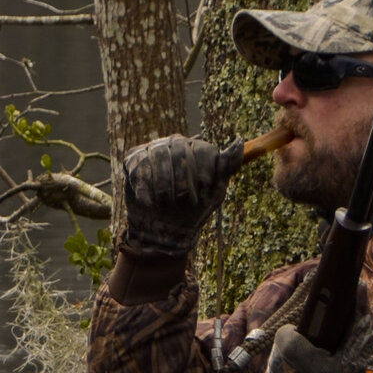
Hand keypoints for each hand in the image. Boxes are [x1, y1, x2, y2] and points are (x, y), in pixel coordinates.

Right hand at [117, 135, 233, 258]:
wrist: (163, 230)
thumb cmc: (192, 209)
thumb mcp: (215, 190)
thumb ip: (226, 166)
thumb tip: (240, 142)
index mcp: (196, 148)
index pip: (203, 150)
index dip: (204, 173)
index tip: (204, 192)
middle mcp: (174, 142)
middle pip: (180, 150)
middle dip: (184, 182)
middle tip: (186, 202)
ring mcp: (152, 149)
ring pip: (158, 157)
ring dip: (165, 186)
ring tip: (167, 204)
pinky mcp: (132, 160)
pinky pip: (139, 168)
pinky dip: (146, 190)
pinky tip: (151, 203)